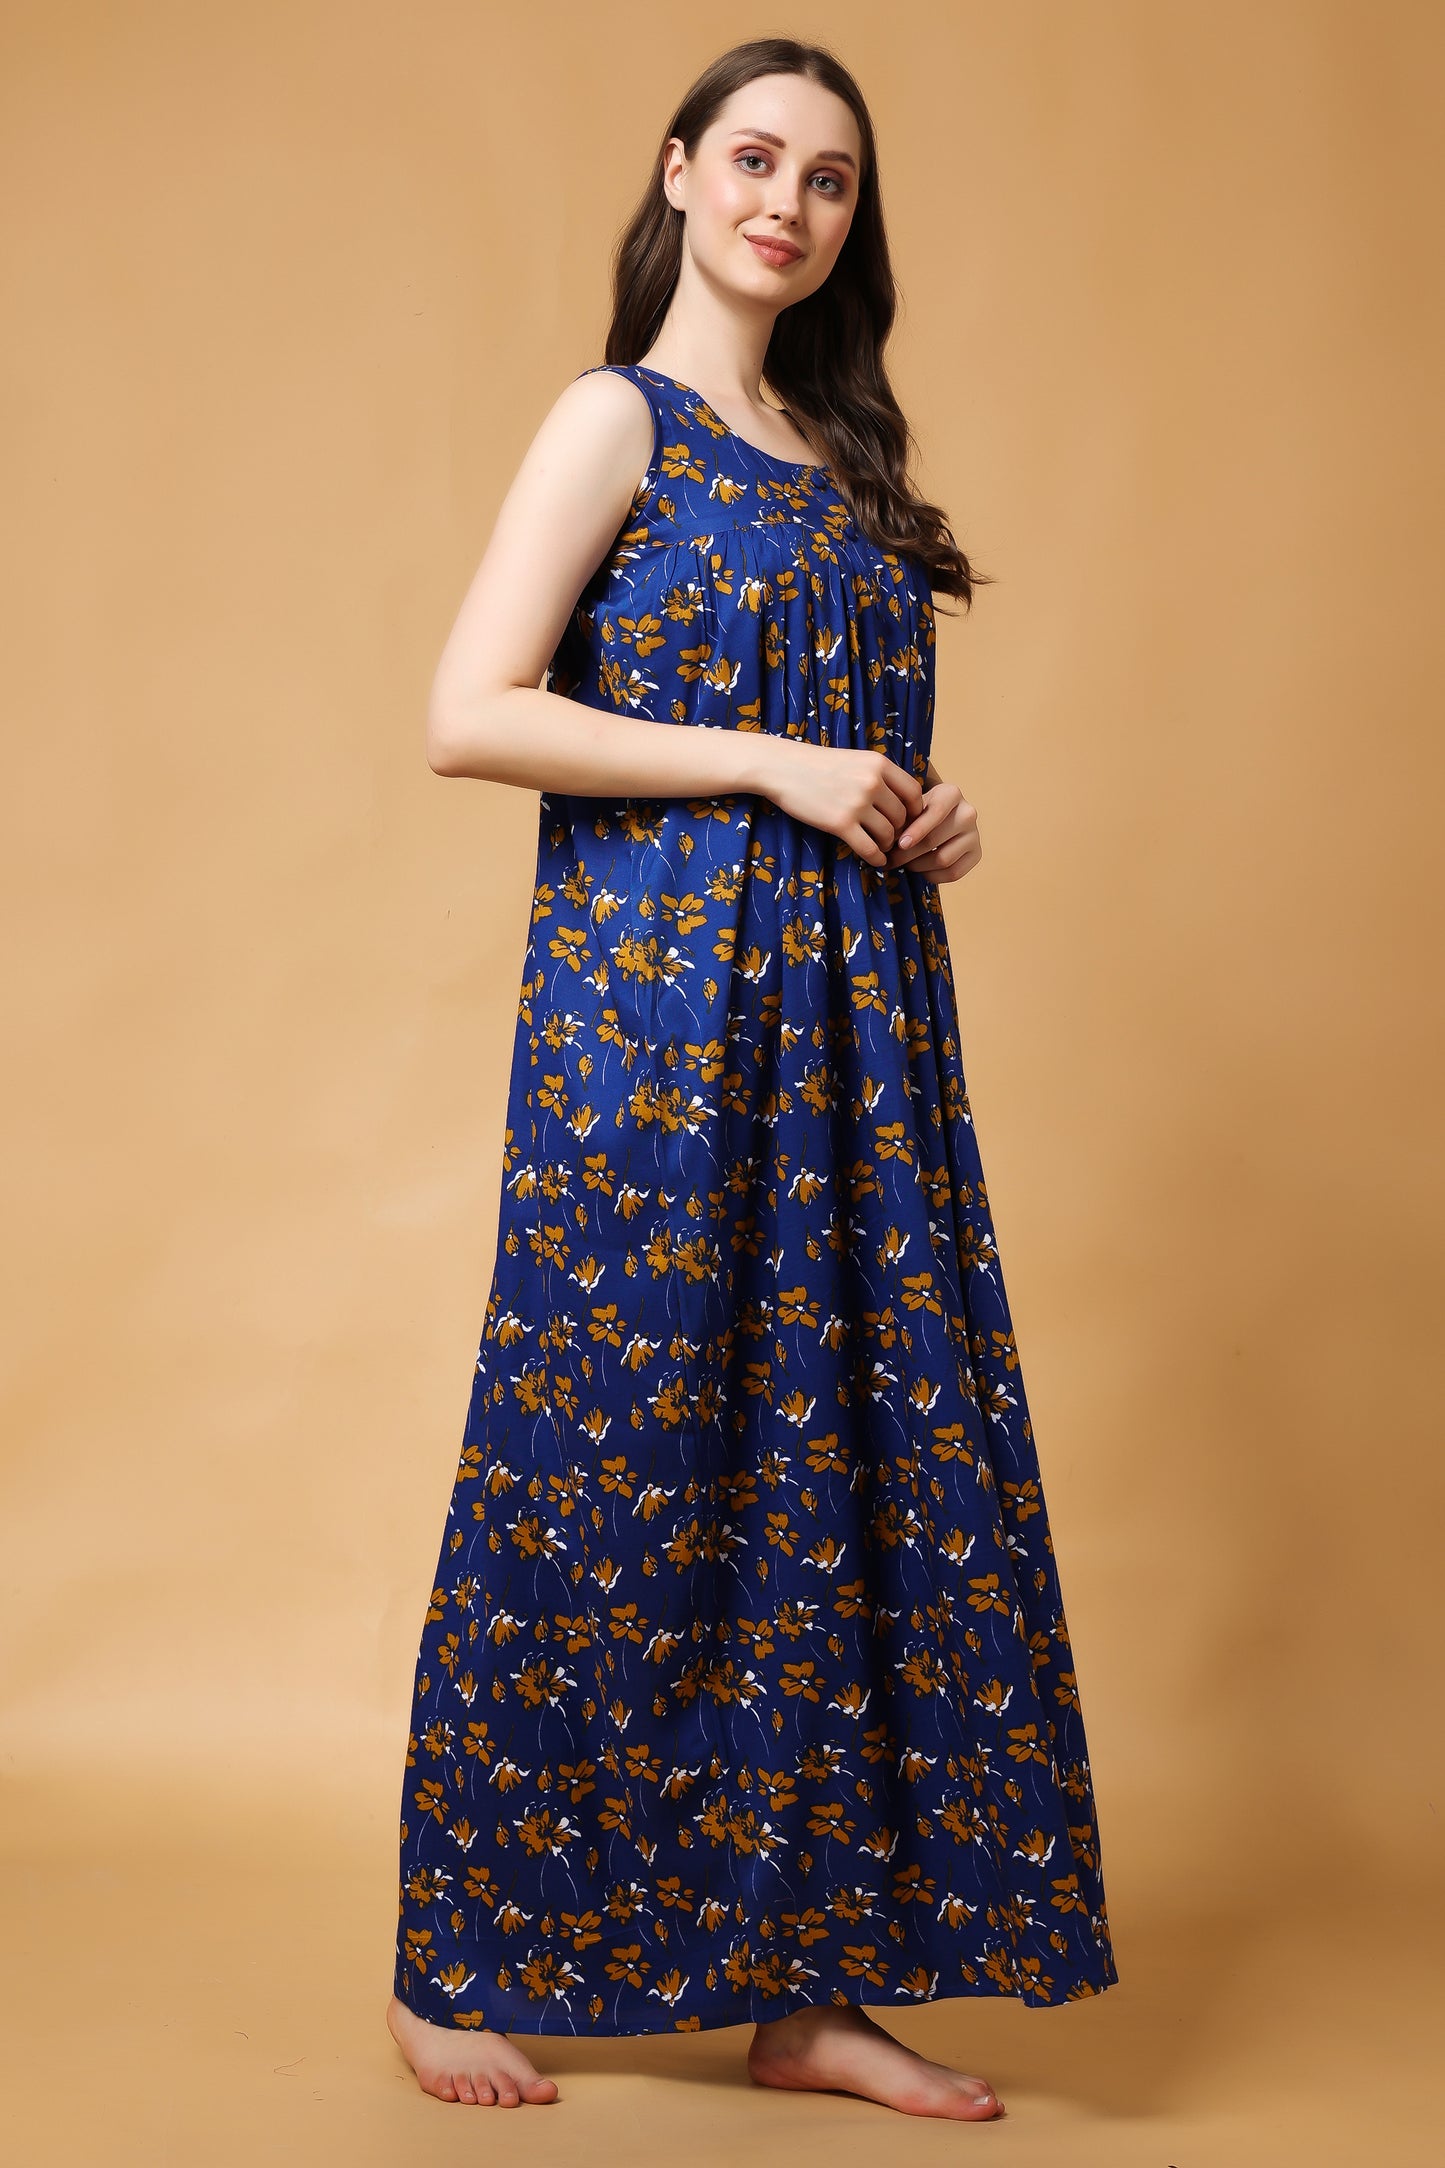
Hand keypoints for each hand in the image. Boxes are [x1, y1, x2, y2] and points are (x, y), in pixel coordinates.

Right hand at [757, 740, 924, 867]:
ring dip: (887, 845)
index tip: (907, 820)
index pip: (913, 793)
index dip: (915, 811)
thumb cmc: (819, 765)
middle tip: (892, 838)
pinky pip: (869, 848)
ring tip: (881, 847)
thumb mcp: (856, 760)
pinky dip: (876, 858)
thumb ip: (879, 775)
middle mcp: (872, 782)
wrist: (783, 768)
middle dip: (899, 831)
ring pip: (888, 834)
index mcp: (879, 764)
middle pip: (902, 817)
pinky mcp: (840, 823)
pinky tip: (875, 860)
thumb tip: (902, 801)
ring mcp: (857, 803)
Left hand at [884, 774, 980, 881]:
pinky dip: (933, 876)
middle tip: (891, 860)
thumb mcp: (911, 806)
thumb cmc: (919, 812)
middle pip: (934, 840)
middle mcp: (968, 812)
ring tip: (904, 864)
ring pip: (943, 859)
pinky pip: (953, 873)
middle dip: (908, 854)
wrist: (941, 819)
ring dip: (918, 866)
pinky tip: (921, 870)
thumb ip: (902, 818)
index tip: (900, 844)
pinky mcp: (977, 854)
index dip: (916, 831)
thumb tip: (886, 842)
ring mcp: (974, 834)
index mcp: (951, 793)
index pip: (935, 812)